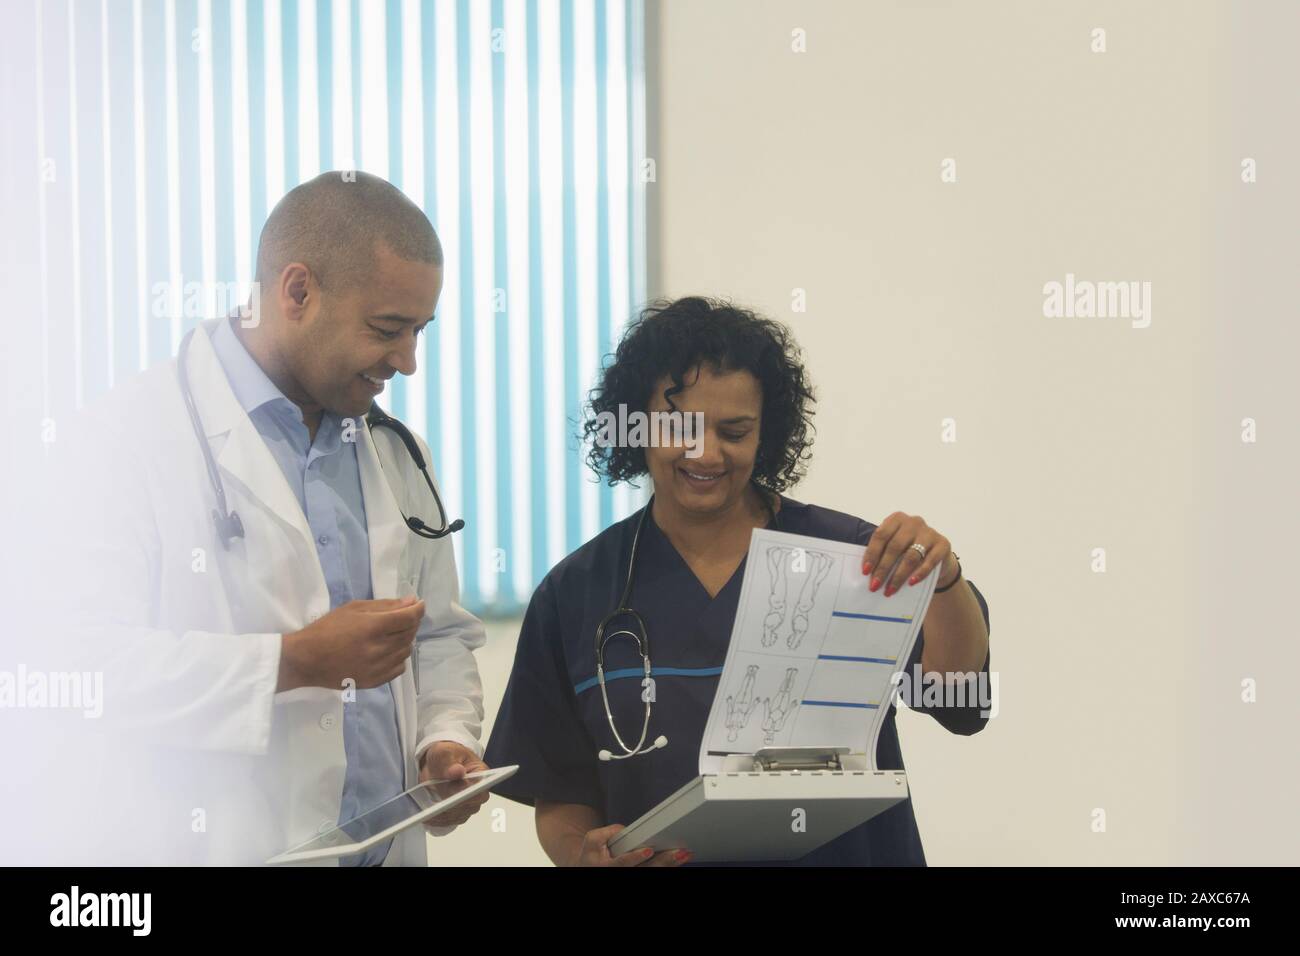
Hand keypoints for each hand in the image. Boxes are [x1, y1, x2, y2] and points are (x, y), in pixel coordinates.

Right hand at [278, 596, 424, 691]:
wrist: (306, 660)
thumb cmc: (327, 629)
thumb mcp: (353, 608)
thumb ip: (384, 605)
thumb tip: (411, 602)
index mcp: (373, 628)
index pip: (408, 618)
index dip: (418, 609)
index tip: (419, 604)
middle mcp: (378, 649)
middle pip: (409, 634)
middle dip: (411, 622)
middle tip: (402, 617)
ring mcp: (377, 668)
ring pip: (406, 651)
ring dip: (405, 640)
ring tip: (391, 634)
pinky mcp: (374, 681)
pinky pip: (399, 668)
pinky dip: (398, 657)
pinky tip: (387, 651)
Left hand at [419, 741, 489, 827]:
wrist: (439, 764)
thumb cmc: (446, 756)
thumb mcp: (444, 752)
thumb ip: (449, 761)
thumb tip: (457, 771)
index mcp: (481, 774)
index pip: (478, 789)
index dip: (465, 794)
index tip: (451, 796)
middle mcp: (478, 793)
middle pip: (466, 806)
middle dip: (449, 805)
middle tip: (432, 806)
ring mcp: (468, 805)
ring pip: (455, 816)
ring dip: (440, 813)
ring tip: (426, 811)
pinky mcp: (457, 814)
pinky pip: (447, 821)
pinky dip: (436, 819)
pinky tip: (426, 815)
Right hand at [569, 823, 690, 866]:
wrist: (588, 869)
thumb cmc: (591, 855)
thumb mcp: (592, 840)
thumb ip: (608, 832)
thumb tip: (626, 829)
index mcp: (608, 868)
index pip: (623, 864)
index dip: (636, 857)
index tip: (649, 851)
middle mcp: (622, 875)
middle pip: (645, 870)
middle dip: (663, 861)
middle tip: (679, 852)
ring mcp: (631, 876)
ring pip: (652, 873)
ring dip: (670, 865)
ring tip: (684, 854)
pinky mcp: (638, 874)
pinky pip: (653, 872)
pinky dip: (668, 867)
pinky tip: (679, 860)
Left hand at [861, 512, 957, 596]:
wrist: (937, 555)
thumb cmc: (908, 550)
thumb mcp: (895, 546)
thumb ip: (883, 553)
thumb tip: (868, 573)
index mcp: (897, 519)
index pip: (881, 535)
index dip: (872, 554)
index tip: (865, 571)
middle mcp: (913, 522)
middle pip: (894, 547)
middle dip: (883, 568)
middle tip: (875, 585)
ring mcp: (929, 532)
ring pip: (911, 556)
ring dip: (899, 575)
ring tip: (890, 590)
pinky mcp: (943, 544)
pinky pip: (930, 561)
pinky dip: (919, 573)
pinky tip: (911, 583)